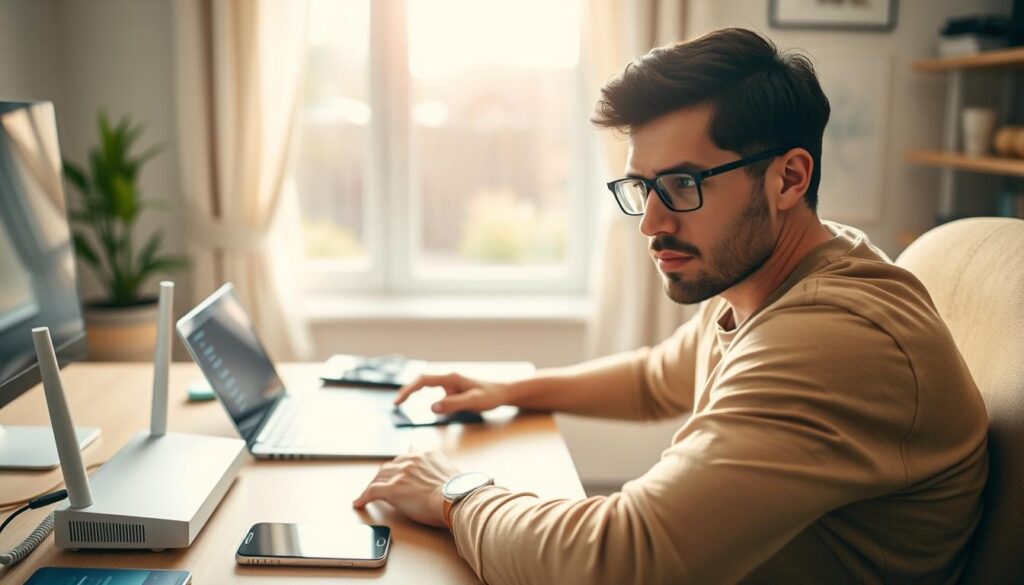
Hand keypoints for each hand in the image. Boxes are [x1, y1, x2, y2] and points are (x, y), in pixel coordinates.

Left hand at [352, 451, 461, 526]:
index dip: (397, 468)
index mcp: (426, 454)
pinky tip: (359, 503)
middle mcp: (412, 460)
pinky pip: (372, 491)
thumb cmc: (459, 492)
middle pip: (389, 466)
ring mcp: (401, 473)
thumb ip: (440, 472)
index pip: (405, 459)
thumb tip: (440, 482)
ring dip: (372, 486)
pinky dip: (363, 497)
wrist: (457, 499)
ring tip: (367, 494)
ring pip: (378, 477)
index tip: (395, 474)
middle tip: (378, 485)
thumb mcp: (451, 473)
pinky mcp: (393, 489)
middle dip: (382, 476)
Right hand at [394, 373, 509, 414]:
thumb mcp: (473, 402)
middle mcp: (448, 379)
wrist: (504, 392)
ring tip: (409, 404)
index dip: (408, 390)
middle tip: (396, 404)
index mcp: (450, 378)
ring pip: (428, 387)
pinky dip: (428, 398)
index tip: (398, 401)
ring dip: (417, 394)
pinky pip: (437, 393)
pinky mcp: (454, 390)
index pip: (423, 381)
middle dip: (408, 391)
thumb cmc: (491, 395)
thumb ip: (453, 404)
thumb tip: (432, 408)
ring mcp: (451, 384)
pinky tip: (433, 407)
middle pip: (421, 381)